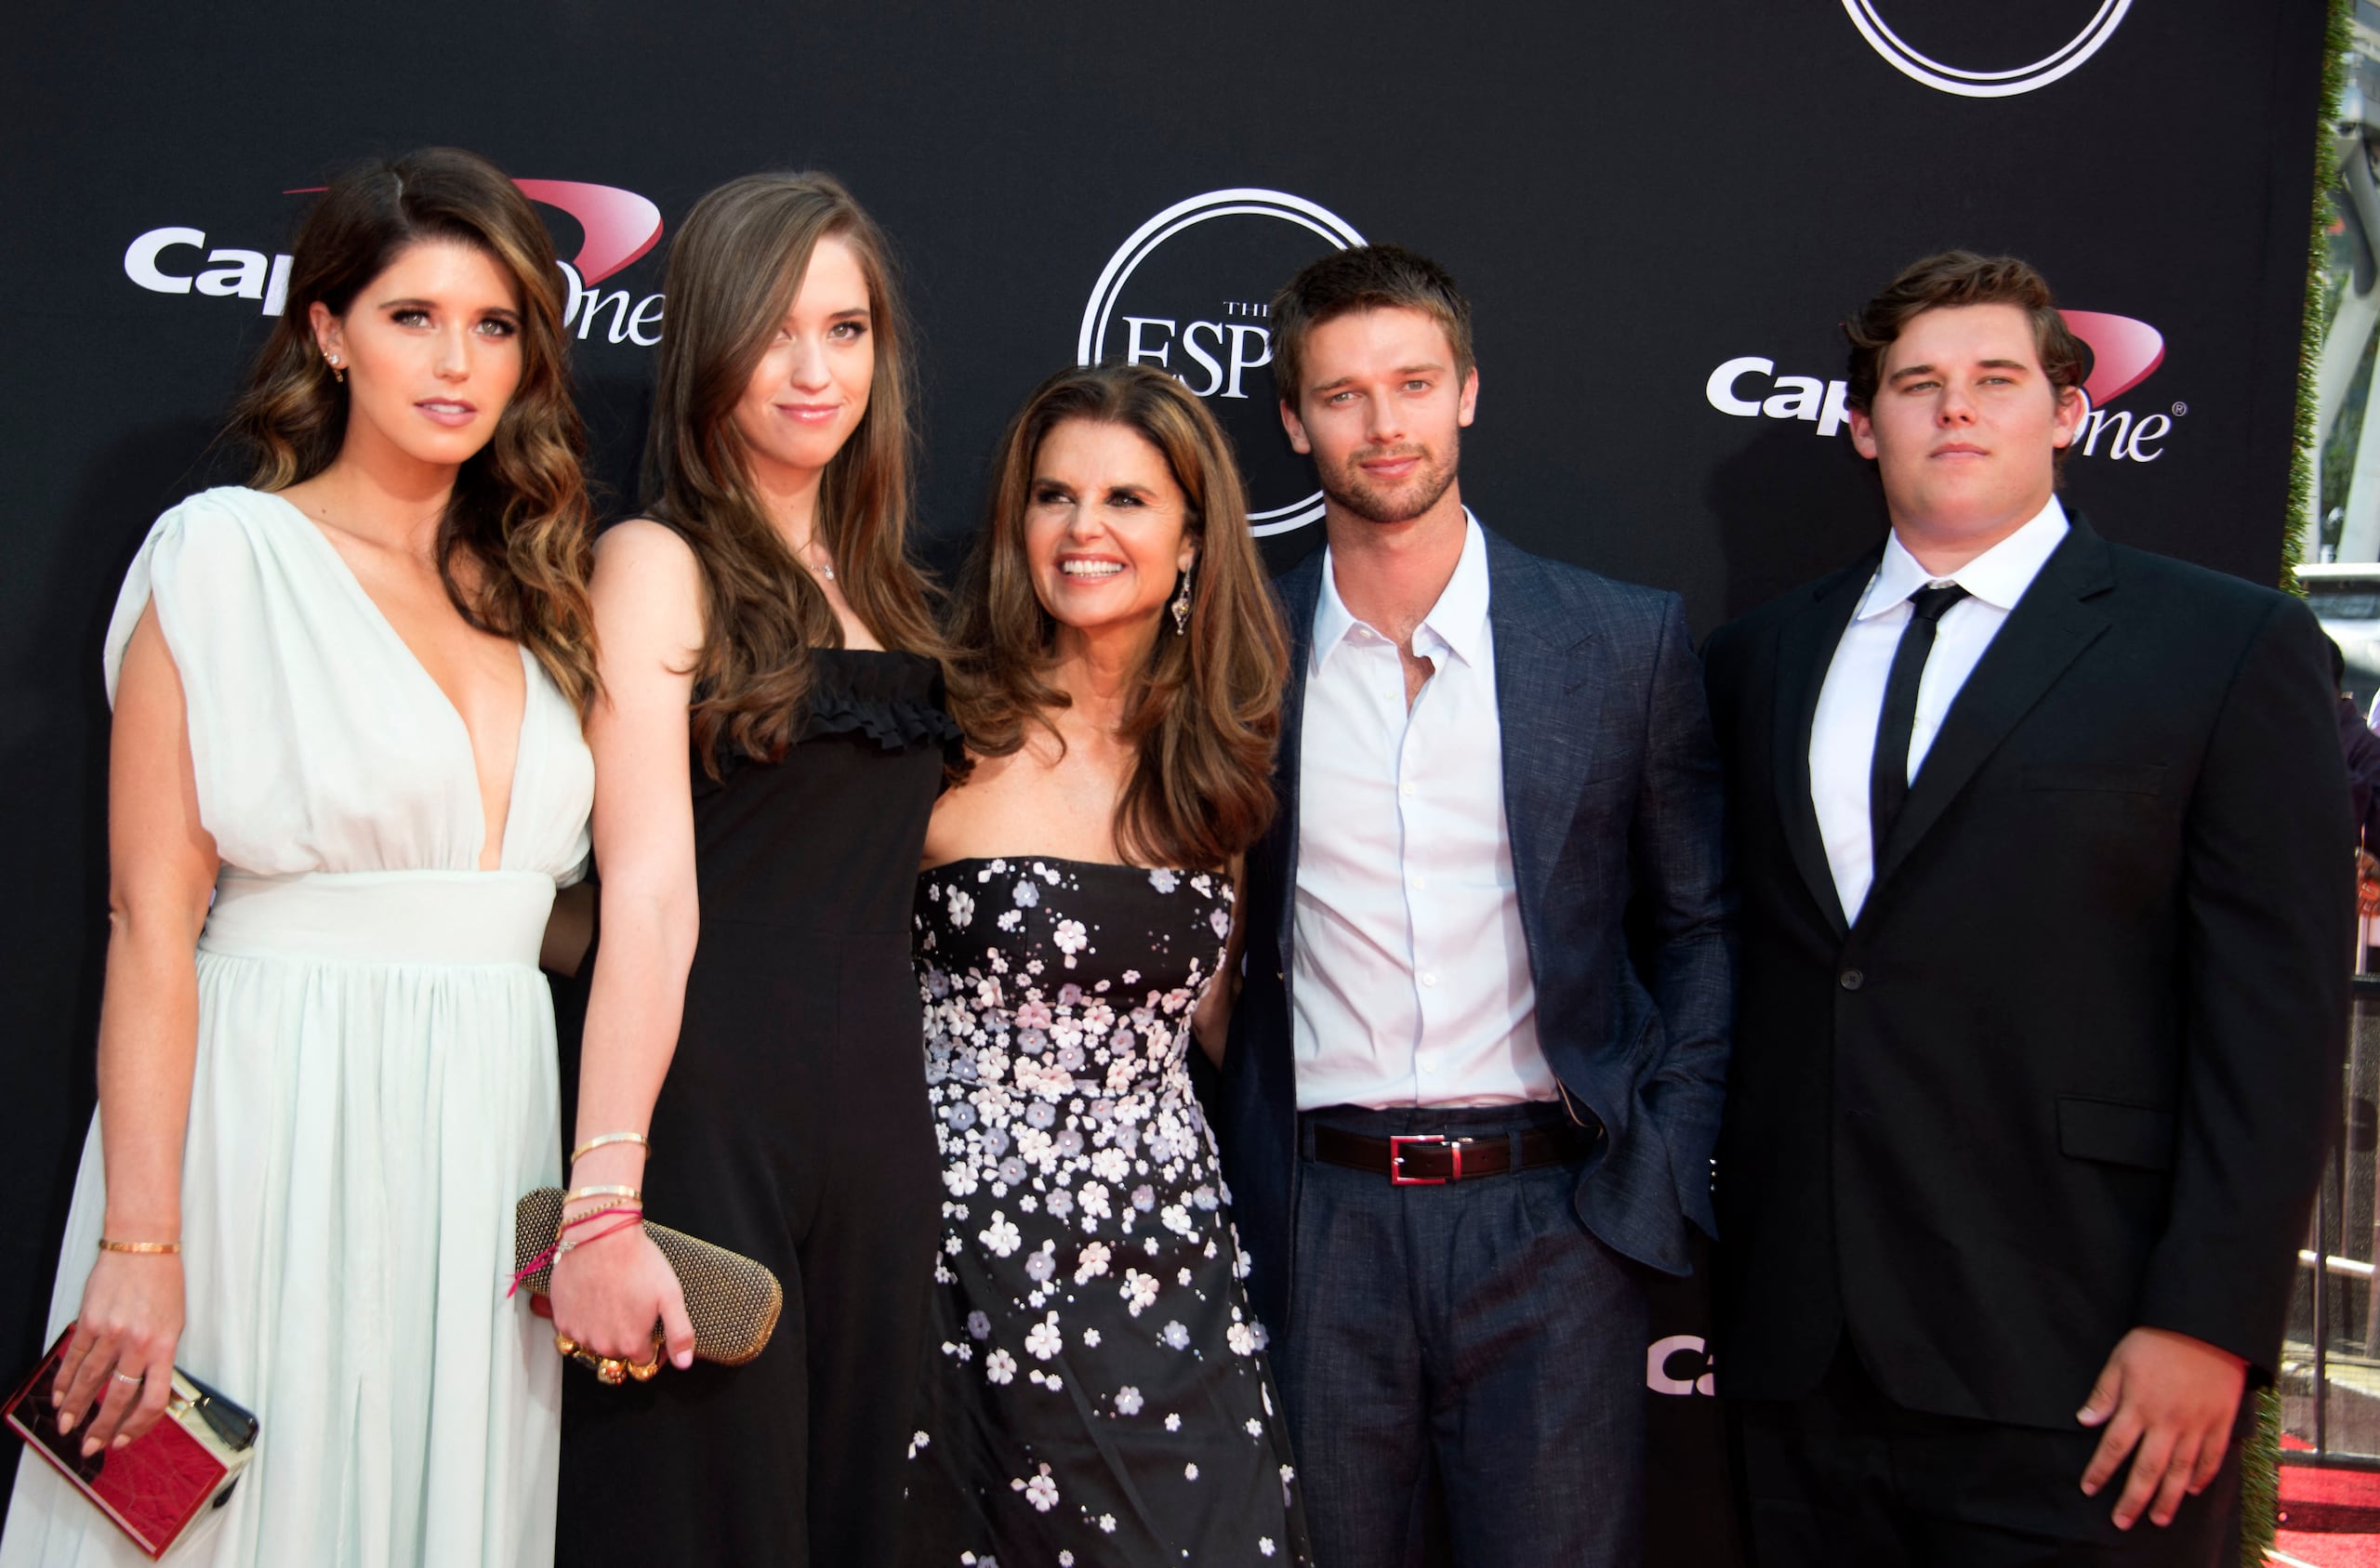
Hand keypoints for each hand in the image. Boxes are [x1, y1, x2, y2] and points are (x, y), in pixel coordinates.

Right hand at [52, 1251, 184, 1456]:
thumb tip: (143, 1391)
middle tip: (90, 1446)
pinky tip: (60, 1396)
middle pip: (117, 1396)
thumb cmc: (163, 1282)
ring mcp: (111, 1333)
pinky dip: (65, 1381)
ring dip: (76, 1408)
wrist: (142, 1246)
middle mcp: (137, 1342)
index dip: (138, 1425)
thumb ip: (159, 1357)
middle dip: (101, 1427)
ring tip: (67, 1426)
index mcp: (165, 1345)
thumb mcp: (174, 1322)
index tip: (125, 1438)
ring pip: (89, 1381)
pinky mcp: (89, 1322)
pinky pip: (74, 1358)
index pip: (153, 1399)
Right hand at [547, 1225, 695, 1372]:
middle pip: (619, 1353)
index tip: (652, 1327)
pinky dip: (584, 1321)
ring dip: (605, 1330)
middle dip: (628, 1337)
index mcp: (631, 1343)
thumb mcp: (671, 1296)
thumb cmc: (637, 1262)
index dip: (652, 1344)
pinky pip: (575, 1331)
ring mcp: (579, 1334)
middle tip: (633, 1308)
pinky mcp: (562, 1320)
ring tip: (614, 1301)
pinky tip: (594, 1300)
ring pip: (596, 1343)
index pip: (644, 1360)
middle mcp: (603, 1345)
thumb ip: (679, 1334)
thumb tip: (684, 1363)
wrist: (602, 1237)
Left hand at [2077, 1326, 2246, 1528]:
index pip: (2114, 1448)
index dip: (2100, 1470)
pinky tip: (2192, 1490)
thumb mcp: (2120, 1360)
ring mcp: (2197, 1425)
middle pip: (2147, 1470)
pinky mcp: (2220, 1423)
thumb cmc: (2157, 1341)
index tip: (2089, 1488)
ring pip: (2180, 1471)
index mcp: (2138, 1407)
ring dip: (2168, 1498)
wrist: (2206, 1328)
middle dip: (2132, 1499)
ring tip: (2158, 1519)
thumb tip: (2084, 1420)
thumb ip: (2104, 1393)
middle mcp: (2167, 1423)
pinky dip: (2203, 1476)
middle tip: (2121, 1522)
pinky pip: (2212, 1457)